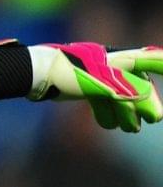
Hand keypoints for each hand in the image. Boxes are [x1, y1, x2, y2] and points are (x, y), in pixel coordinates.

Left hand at [30, 42, 162, 131]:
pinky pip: (101, 99)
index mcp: (118, 58)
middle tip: (153, 119)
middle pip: (135, 84)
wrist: (37, 74)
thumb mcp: (105, 83)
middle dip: (143, 103)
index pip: (148, 59)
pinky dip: (107, 112)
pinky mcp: (82, 84)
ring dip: (126, 112)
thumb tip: (152, 108)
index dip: (161, 64)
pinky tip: (108, 124)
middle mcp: (110, 64)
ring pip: (118, 95)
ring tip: (130, 129)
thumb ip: (130, 93)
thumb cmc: (70, 73)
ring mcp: (96, 75)